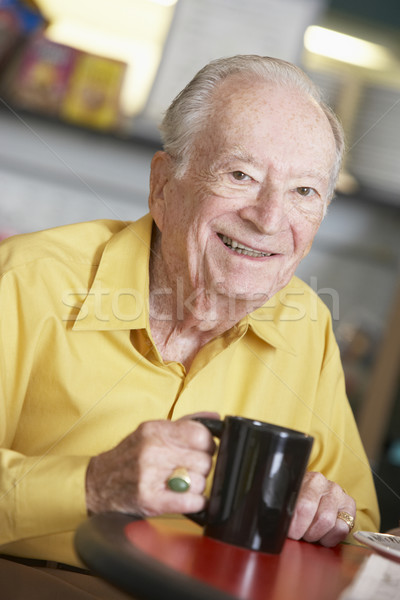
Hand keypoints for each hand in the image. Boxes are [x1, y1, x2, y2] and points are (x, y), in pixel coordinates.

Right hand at [85, 412, 217, 516]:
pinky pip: (190, 501)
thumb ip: (185, 423)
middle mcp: (152, 450)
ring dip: (197, 486)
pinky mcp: (150, 500)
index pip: (200, 434)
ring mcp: (150, 475)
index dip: (208, 444)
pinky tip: (189, 499)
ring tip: (183, 485)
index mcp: (154, 430)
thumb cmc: (129, 457)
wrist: (97, 483)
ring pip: (199, 482)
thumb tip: (214, 418)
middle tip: (191, 469)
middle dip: (202, 467)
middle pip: (203, 460)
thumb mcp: (151, 432)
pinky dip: (196, 502)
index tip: (204, 449)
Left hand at [288, 471, 355, 546]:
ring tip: (308, 533)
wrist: (312, 495)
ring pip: (329, 523)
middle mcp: (325, 484)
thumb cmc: (296, 499)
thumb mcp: (287, 500)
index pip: (304, 507)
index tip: (289, 532)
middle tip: (298, 534)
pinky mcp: (349, 505)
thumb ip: (284, 508)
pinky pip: (342, 529)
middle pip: (319, 517)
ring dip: (316, 535)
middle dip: (306, 532)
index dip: (295, 525)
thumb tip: (279, 524)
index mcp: (307, 480)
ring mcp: (338, 494)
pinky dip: (329, 538)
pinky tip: (321, 534)